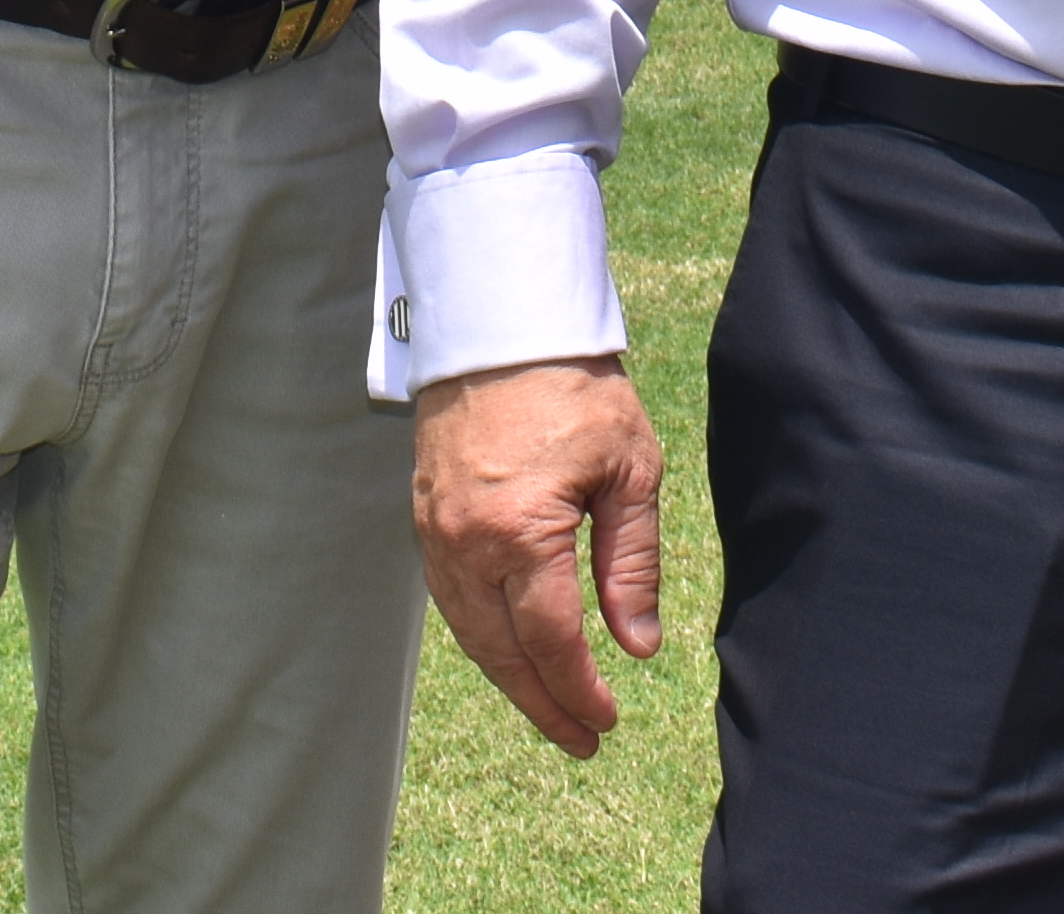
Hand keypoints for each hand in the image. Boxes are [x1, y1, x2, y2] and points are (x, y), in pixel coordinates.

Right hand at [412, 355, 665, 756]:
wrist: (500, 324)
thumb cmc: (574, 388)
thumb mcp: (629, 470)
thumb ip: (631, 564)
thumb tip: (638, 647)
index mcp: (520, 533)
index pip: (551, 642)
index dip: (580, 690)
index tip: (608, 720)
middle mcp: (466, 542)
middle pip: (502, 653)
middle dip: (543, 704)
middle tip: (582, 738)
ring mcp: (436, 532)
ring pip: (469, 632)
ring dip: (510, 677)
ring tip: (551, 706)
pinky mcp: (425, 516)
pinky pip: (450, 599)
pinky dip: (482, 636)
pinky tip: (510, 649)